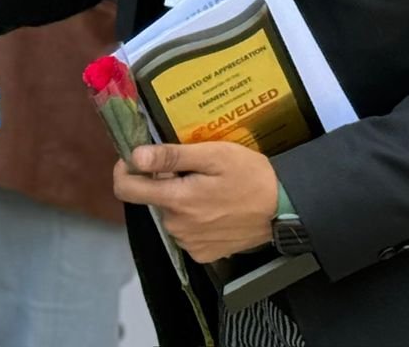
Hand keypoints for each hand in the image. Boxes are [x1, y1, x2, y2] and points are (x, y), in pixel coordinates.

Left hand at [112, 142, 279, 262]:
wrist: (284, 209)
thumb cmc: (249, 175)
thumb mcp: (212, 155)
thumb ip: (171, 157)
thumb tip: (135, 156)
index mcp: (176, 200)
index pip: (126, 189)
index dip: (125, 169)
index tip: (137, 158)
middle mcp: (177, 226)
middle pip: (153, 198)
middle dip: (164, 182)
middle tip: (194, 170)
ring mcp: (190, 244)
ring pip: (170, 213)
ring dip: (180, 199)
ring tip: (209, 187)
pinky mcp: (203, 254)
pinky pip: (186, 230)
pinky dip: (193, 217)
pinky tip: (215, 207)